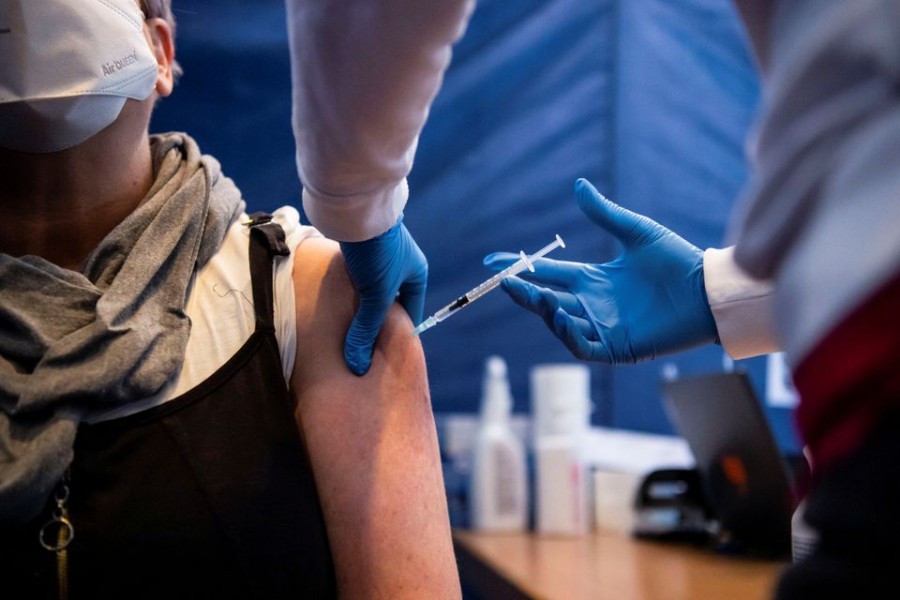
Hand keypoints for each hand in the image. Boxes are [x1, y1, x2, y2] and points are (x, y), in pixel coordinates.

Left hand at [339, 214, 426, 374]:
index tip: (380, 354)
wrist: (356, 207)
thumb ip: (365, 330)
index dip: (396, 334)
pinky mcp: (360, 248)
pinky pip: (356, 277)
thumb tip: (358, 366)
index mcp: (417, 274)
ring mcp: (381, 255)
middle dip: (374, 321)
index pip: (411, 313)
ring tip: (344, 326)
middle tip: (359, 344)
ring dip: (358, 305)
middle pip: (389, 302)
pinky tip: (334, 302)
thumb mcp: (375, 294)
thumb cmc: (376, 251)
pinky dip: (348, 290)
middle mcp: (403, 264)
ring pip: (370, 289)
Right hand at [483, 178, 717, 363]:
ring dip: (545, 312)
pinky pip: (583, 346)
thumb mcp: (636, 232)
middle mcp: (592, 304)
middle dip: (524, 293)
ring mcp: (603, 327)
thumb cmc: (677, 262)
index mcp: (593, 278)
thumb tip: (578, 185)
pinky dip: (568, 335)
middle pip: (546, 301)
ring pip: (560, 325)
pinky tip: (562, 316)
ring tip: (540, 296)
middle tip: (505, 282)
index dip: (520, 268)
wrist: (708, 291)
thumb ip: (605, 213)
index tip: (493, 260)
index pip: (547, 273)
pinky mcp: (617, 347)